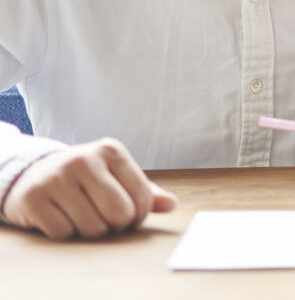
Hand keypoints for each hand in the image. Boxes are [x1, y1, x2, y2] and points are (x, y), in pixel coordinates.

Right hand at [1, 138, 177, 239]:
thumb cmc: (86, 178)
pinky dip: (66, 233)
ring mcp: (56, 178)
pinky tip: (62, 217)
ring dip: (91, 231)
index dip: (140, 215)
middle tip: (107, 220)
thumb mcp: (116, 176)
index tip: (131, 216)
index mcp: (111, 151)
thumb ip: (145, 190)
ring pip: (92, 227)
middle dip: (117, 225)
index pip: (142, 196)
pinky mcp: (33, 198)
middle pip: (119, 214)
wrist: (33, 172)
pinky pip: (63, 233)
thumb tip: (172, 204)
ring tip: (83, 216)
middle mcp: (83, 160)